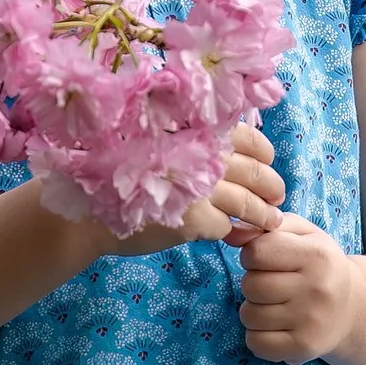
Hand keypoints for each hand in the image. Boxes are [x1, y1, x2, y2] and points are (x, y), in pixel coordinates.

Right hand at [77, 124, 285, 258]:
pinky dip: (231, 230)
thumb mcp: (158, 143)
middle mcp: (202, 154)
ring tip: (270, 221)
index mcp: (197, 131)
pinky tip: (229, 233)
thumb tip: (237, 153)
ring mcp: (199, 188)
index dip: (263, 153)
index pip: (249, 138)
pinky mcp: (194, 220)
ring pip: (248, 203)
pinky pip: (226, 226)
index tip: (266, 162)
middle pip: (255, 172)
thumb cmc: (122, 173)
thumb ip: (195, 143)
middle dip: (271, 186)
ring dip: (262, 214)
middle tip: (276, 196)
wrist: (89, 212)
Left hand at [239, 213, 363, 364]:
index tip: (265, 260)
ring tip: (274, 306)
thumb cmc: (320, 265)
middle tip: (271, 285)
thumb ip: (268, 226)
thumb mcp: (304, 234)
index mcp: (317, 255)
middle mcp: (317, 289)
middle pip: (250, 285)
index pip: (256, 252)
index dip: (253, 255)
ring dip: (253, 310)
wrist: (354, 307)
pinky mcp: (304, 348)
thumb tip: (232, 233)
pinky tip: (274, 327)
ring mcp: (311, 321)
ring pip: (249, 315)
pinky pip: (255, 343)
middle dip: (253, 283)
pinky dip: (258, 336)